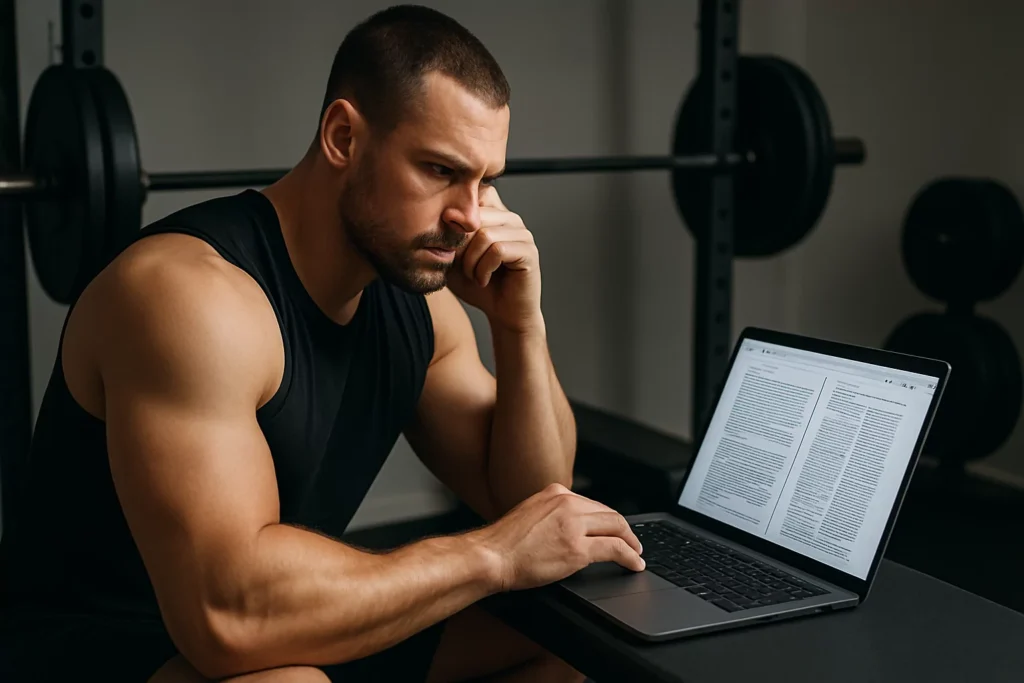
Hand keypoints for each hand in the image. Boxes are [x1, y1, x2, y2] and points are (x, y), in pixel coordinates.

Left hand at [445, 187, 542, 333]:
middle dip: (460, 246)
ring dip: (471, 261)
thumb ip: (446, 237)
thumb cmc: (478, 286)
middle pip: (475, 216)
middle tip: (462, 268)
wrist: (503, 314)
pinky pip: (498, 250)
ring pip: (485, 234)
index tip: (450, 245)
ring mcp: (522, 233)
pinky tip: (483, 280)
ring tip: (473, 276)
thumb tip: (441, 216)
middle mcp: (510, 219)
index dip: (455, 220)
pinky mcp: (528, 251)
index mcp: (494, 215)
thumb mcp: (452, 259)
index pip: (471, 198)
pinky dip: (484, 269)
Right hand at [472, 483, 645, 591]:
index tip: (614, 528)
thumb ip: (551, 514)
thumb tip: (567, 527)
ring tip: (636, 553)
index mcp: (555, 493)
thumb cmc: (502, 543)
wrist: (491, 556)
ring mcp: (574, 525)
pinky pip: (615, 549)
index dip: (607, 519)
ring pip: (617, 528)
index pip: (592, 504)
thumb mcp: (529, 514)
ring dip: (631, 542)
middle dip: (625, 529)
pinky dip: (630, 556)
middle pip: (609, 513)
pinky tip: (634, 563)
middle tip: (632, 542)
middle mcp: (567, 503)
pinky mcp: (578, 548)